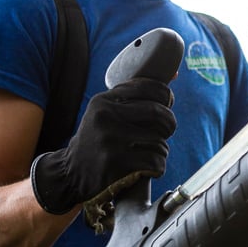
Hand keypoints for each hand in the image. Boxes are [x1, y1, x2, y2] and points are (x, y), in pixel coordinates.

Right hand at [31, 78, 176, 218]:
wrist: (72, 173)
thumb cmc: (98, 138)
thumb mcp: (106, 112)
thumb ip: (132, 96)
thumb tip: (175, 73)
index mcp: (103, 101)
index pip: (146, 87)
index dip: (164, 95)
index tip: (168, 103)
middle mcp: (105, 117)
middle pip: (157, 112)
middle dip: (170, 123)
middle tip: (168, 130)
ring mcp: (109, 140)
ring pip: (159, 139)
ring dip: (163, 148)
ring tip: (156, 151)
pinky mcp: (116, 162)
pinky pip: (154, 161)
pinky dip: (159, 166)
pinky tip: (152, 167)